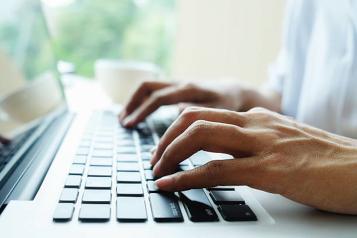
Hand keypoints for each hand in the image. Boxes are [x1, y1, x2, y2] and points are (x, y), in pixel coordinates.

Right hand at [119, 81, 247, 126]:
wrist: (234, 90)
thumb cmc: (228, 103)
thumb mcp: (219, 110)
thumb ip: (198, 110)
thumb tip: (177, 111)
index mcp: (188, 89)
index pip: (157, 98)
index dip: (141, 112)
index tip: (129, 125)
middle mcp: (179, 83)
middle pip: (147, 87)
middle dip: (132, 104)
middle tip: (123, 122)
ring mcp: (176, 84)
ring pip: (148, 87)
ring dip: (134, 101)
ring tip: (125, 118)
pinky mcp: (176, 88)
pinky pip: (154, 90)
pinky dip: (143, 101)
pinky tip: (138, 113)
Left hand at [152, 106, 356, 214]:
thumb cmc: (325, 159)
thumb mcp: (283, 140)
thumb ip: (255, 140)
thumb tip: (226, 152)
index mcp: (258, 118)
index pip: (205, 114)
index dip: (177, 130)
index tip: (166, 148)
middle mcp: (256, 124)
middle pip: (195, 120)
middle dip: (166, 139)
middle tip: (154, 159)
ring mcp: (262, 145)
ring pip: (200, 137)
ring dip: (170, 154)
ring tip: (157, 171)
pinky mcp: (270, 170)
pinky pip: (216, 170)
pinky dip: (186, 177)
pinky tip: (171, 184)